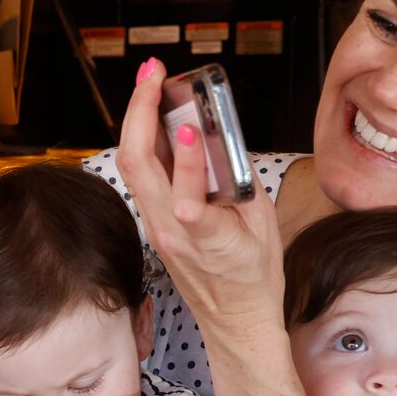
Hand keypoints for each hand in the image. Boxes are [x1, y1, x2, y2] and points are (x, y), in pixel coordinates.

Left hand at [110, 58, 286, 332]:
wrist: (235, 322)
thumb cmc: (254, 276)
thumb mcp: (264, 226)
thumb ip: (242, 182)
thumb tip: (221, 136)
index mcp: (208, 239)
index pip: (187, 202)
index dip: (184, 163)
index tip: (186, 127)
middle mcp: (171, 232)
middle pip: (139, 166)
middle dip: (139, 111)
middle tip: (152, 73)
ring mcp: (156, 228)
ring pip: (132, 168)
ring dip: (136, 121)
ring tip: (149, 84)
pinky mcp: (153, 225)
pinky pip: (143, 178)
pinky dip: (145, 143)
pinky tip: (153, 119)